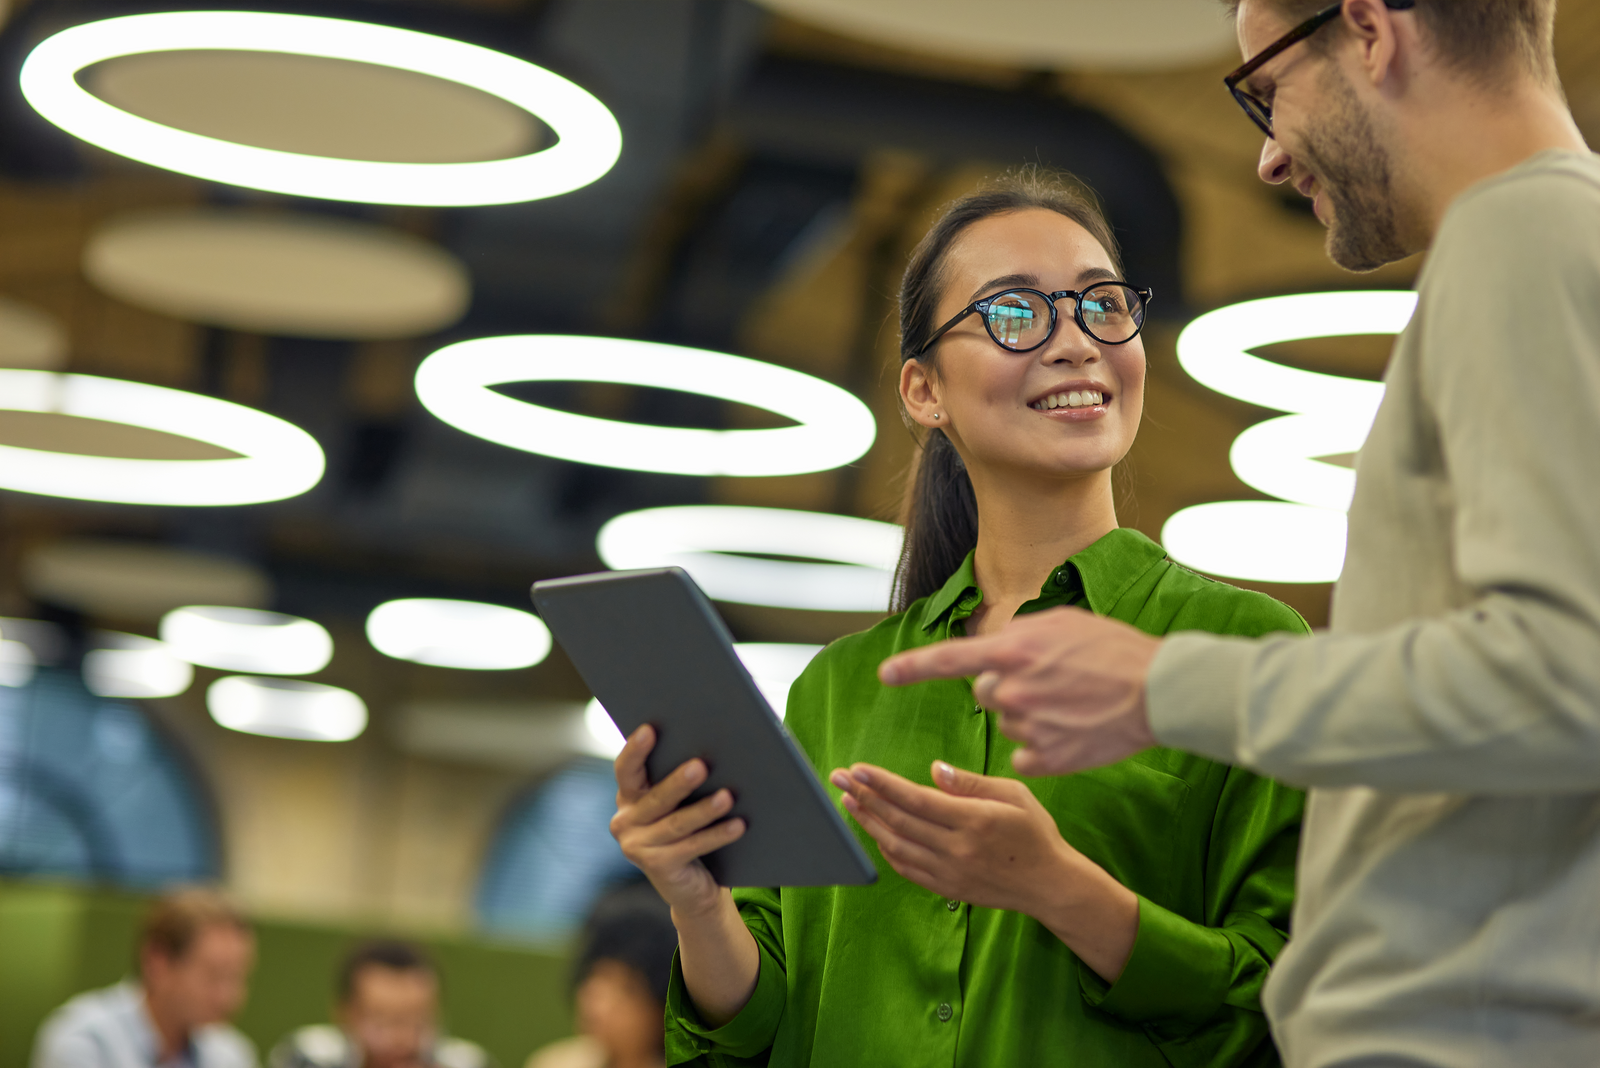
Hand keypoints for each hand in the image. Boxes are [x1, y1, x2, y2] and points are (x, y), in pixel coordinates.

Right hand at [610, 724, 745, 916]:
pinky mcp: (656, 867)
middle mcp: (625, 821)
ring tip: (728, 797)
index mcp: (628, 797)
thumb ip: (681, 779)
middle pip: (656, 798)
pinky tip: (738, 825)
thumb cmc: (688, 830)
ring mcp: (637, 847)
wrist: (691, 886)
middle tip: (701, 765)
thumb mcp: (679, 803)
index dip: (635, 750)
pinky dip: (717, 835)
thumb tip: (712, 749)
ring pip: (677, 823)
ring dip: (704, 810)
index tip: (650, 729)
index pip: (626, 769)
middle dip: (679, 782)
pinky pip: (691, 846)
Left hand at [829, 760, 1073, 913]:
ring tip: (848, 801)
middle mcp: (957, 849)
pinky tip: (874, 830)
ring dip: (868, 822)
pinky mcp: (947, 887)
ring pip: (896, 845)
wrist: (1050, 885)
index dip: (882, 783)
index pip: (916, 799)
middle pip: (899, 820)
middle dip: (864, 796)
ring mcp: (949, 872)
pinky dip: (885, 848)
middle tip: (840, 778)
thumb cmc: (1035, 833)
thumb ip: (971, 783)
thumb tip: (934, 770)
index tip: (858, 768)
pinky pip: (906, 867)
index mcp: (973, 821)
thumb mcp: (1013, 795)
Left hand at [877, 606, 1161, 775]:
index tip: (886, 675)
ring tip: (1072, 704)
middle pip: (986, 693)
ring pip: (1008, 723)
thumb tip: (996, 648)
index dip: (913, 667)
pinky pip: (1025, 755)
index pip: (948, 659)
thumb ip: (1019, 636)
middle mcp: (1012, 691)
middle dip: (1008, 686)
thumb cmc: (1115, 650)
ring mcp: (1028, 729)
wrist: (1160, 691)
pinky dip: (1043, 747)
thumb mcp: (1063, 623)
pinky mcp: (1047, 760)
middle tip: (1051, 681)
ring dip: (1029, 715)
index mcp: (1012, 652)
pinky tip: (1073, 732)